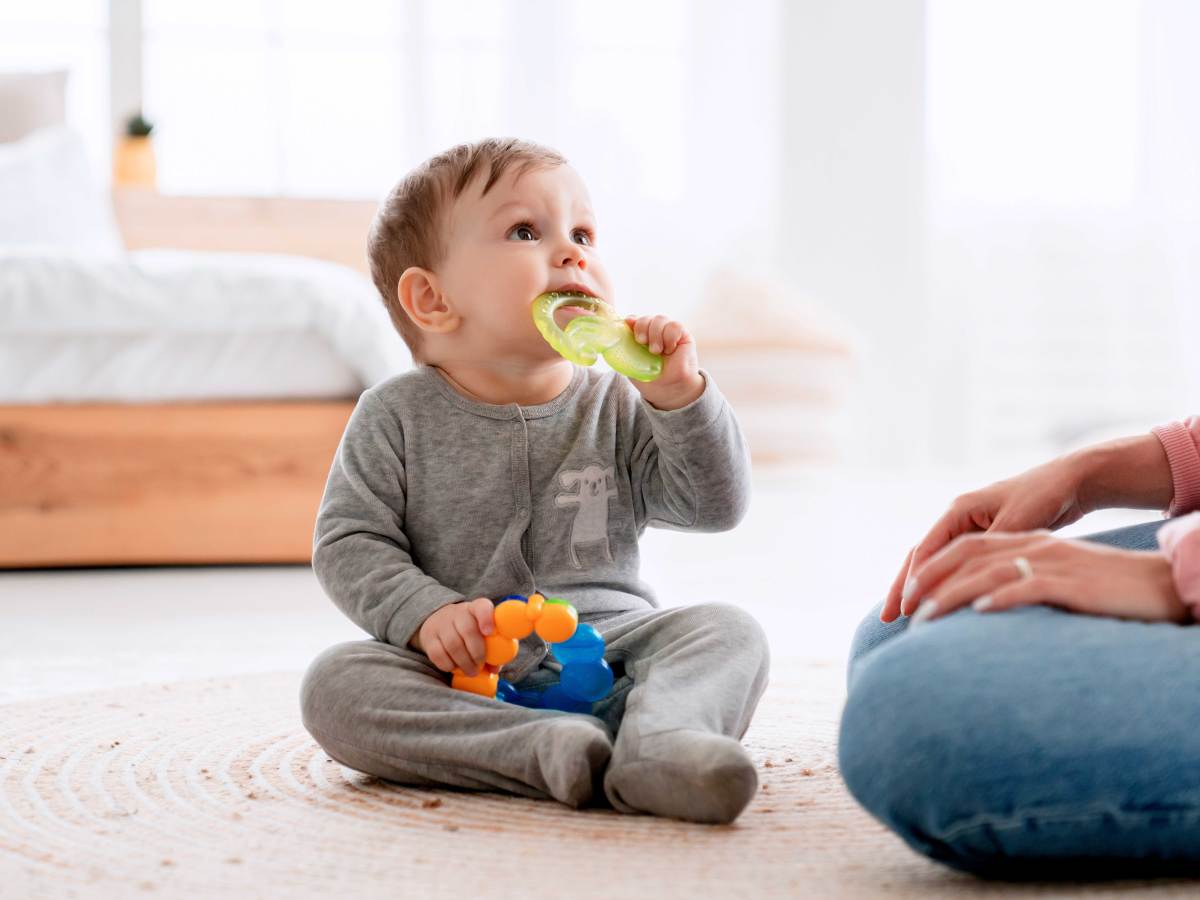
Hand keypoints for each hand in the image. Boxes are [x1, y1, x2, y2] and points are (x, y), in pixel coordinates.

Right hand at [411, 598, 494, 675]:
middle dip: (477, 653)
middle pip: (468, 630)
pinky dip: (448, 665)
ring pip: (453, 645)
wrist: (438, 622)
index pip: (482, 607)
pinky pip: (438, 654)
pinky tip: (454, 667)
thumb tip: (494, 668)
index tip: (489, 632)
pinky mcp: (429, 637)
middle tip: (480, 666)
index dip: (486, 618)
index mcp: (476, 609)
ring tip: (470, 671)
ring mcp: (441, 623)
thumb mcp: (482, 633)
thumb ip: (493, 649)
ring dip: (464, 663)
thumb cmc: (469, 631)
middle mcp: (458, 612)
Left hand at [624, 314, 703, 410]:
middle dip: (641, 327)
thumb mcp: (632, 366)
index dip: (631, 320)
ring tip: (656, 351)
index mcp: (641, 337)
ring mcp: (668, 332)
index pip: (635, 320)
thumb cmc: (651, 379)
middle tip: (641, 341)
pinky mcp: (683, 335)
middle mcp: (654, 332)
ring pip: (660, 319)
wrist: (669, 391)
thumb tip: (615, 339)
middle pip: (646, 318)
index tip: (628, 323)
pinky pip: (674, 326)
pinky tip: (669, 349)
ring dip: (655, 334)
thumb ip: (625, 351)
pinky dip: (669, 336)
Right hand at [882, 455, 1089, 622]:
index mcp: (958, 510)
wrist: (1070, 482)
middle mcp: (957, 519)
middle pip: (920, 557)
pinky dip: (943, 584)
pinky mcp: (983, 540)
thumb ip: (990, 550)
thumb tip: (968, 578)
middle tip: (885, 618)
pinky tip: (938, 604)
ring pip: (935, 563)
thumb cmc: (1044, 496)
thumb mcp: (1016, 522)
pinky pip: (954, 566)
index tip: (904, 609)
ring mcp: (968, 529)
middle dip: (903, 587)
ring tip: (902, 617)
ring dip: (919, 588)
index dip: (913, 581)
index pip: (925, 550)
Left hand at [905, 530, 1186, 624]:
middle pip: (965, 554)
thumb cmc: (1106, 588)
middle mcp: (1032, 545)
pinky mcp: (1072, 580)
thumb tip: (982, 610)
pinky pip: (1029, 584)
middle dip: (927, 580)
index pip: (964, 547)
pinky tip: (980, 612)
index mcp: (1025, 541)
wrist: (1159, 582)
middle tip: (900, 610)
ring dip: (952, 594)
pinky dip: (1002, 596)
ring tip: (925, 617)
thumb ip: (1019, 585)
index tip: (902, 598)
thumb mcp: (1056, 579)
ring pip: (988, 571)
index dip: (929, 569)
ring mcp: (1051, 560)